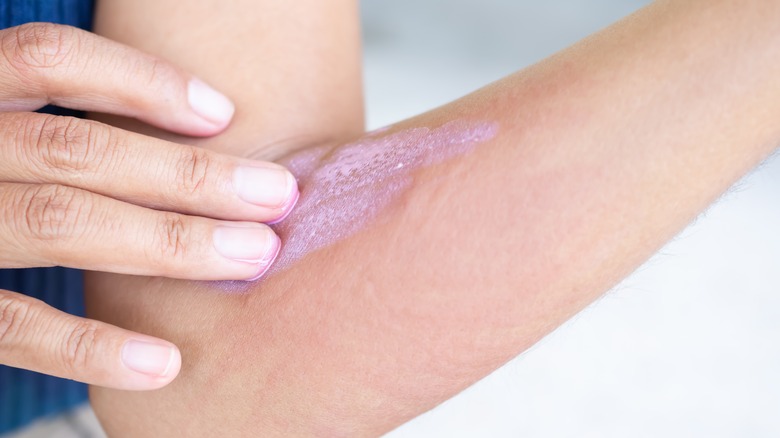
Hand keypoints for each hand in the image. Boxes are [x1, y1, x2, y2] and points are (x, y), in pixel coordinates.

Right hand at [0, 23, 297, 389]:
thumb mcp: (7, 132)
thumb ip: (63, 128)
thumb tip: (206, 130)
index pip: (48, 57)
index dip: (140, 80)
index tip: (224, 113)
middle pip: (77, 149)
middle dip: (189, 175)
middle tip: (278, 196)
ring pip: (59, 223)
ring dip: (168, 242)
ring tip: (251, 256)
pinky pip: (12, 326)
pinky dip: (91, 347)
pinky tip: (166, 362)